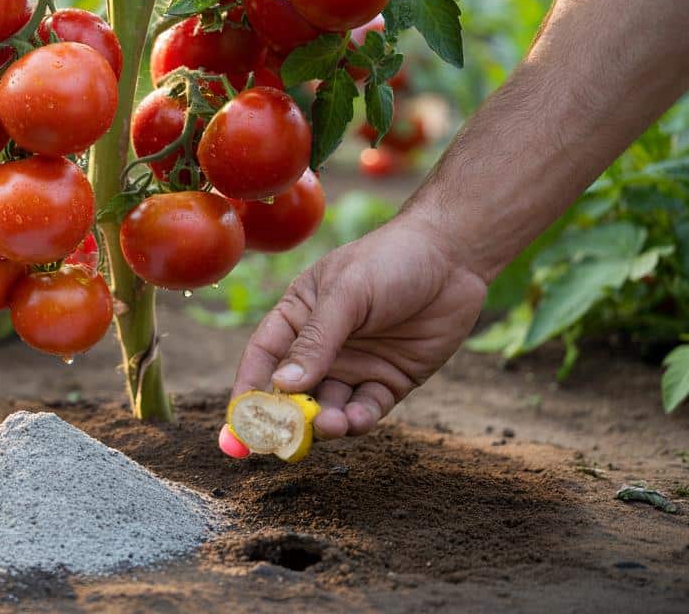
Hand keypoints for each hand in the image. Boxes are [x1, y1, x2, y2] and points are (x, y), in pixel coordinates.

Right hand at [231, 212, 488, 438]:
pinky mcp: (388, 381)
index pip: (263, 357)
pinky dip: (359, 420)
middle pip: (293, 392)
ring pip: (329, 407)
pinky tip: (357, 419)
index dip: (248, 389)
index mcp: (297, 317)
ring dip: (325, 423)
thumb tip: (282, 385)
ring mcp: (355, 366)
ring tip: (331, 424)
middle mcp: (321, 347)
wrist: (454, 257)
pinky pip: (366, 410)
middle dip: (288, 417)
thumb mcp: (348, 293)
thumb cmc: (391, 259)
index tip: (240, 420)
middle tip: (287, 437)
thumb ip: (316, 340)